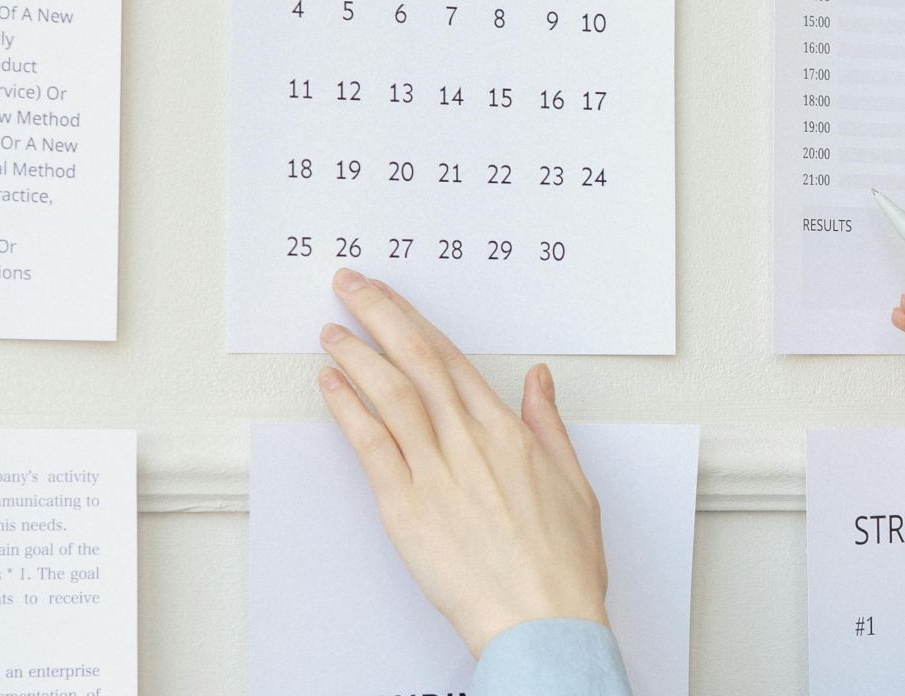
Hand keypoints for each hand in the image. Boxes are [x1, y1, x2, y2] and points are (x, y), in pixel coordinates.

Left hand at [316, 269, 607, 657]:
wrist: (543, 619)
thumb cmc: (561, 564)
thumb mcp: (573, 481)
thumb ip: (548, 425)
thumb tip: (540, 380)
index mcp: (507, 432)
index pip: (451, 360)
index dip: (416, 323)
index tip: (393, 300)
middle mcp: (468, 442)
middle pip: (416, 360)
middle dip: (380, 315)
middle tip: (351, 286)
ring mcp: (435, 472)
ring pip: (390, 393)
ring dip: (357, 354)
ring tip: (332, 329)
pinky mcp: (406, 508)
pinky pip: (370, 445)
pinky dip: (348, 409)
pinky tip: (331, 384)